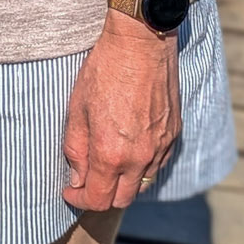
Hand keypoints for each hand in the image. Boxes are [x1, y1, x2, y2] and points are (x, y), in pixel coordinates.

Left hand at [61, 10, 180, 213]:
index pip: (98, 199)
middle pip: (121, 199)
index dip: (79, 199)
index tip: (70, 191)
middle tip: (86, 181)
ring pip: (141, 184)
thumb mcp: (77, 108)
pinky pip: (157, 165)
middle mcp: (139, 158)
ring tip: (106, 166)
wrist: (141, 43)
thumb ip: (76, 148)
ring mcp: (160, 148)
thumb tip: (77, 178)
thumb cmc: (104, 71)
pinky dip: (141, 167)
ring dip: (123, 183)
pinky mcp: (173, 136)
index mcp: (111, 153)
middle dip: (101, 196)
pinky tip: (128, 150)